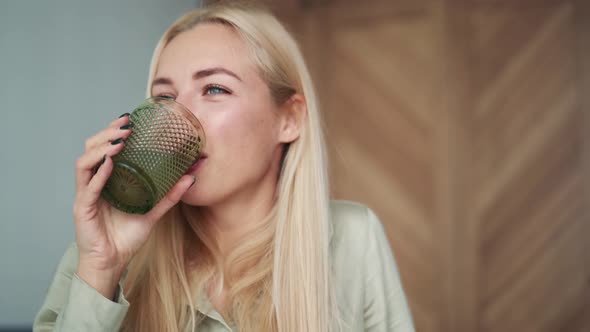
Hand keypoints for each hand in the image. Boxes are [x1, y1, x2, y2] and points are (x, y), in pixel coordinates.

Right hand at [72, 113, 194, 298]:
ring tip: (120, 140)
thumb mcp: (153, 211)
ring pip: (85, 162)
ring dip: (102, 147)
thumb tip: (191, 176)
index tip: (131, 119)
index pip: (105, 147)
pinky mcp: (82, 208)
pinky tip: (110, 163)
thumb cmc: (127, 237)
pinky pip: (87, 186)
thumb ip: (170, 194)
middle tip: (127, 124)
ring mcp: (86, 194)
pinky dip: (98, 172)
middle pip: (92, 148)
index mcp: (107, 179)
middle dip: (108, 133)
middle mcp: (93, 182)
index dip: (114, 131)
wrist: (113, 262)